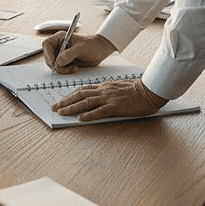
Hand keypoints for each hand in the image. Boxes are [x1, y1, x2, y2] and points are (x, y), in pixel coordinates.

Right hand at [43, 32, 116, 72]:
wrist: (100, 51)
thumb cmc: (92, 46)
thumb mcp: (81, 49)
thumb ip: (69, 54)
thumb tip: (58, 62)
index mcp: (60, 38)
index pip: (47, 45)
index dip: (47, 54)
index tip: (53, 63)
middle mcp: (58, 46)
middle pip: (49, 57)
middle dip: (57, 65)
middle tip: (67, 68)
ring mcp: (61, 54)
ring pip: (54, 65)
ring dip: (63, 69)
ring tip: (74, 67)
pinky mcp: (65, 62)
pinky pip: (60, 69)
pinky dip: (66, 71)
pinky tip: (75, 67)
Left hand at [51, 78, 168, 122]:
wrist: (149, 90)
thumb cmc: (136, 90)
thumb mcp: (118, 87)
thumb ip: (107, 92)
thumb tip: (96, 98)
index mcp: (104, 86)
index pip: (82, 90)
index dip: (70, 95)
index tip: (61, 100)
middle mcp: (103, 91)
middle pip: (80, 95)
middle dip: (65, 101)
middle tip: (54, 108)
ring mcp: (109, 98)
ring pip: (86, 102)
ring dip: (72, 108)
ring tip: (62, 113)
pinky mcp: (116, 106)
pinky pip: (100, 111)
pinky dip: (89, 115)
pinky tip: (81, 119)